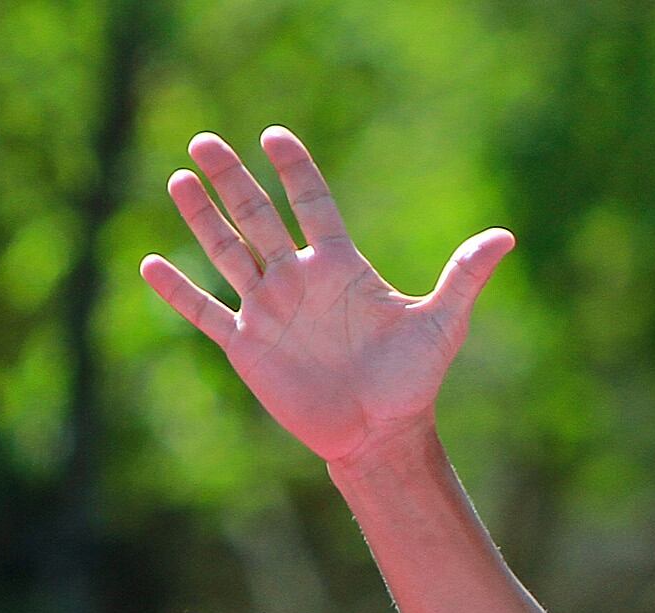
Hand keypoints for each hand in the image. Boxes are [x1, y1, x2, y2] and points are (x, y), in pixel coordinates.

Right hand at [141, 127, 509, 467]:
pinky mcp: (248, 347)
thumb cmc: (414, 380)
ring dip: (202, 220)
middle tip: (205, 141)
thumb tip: (506, 236)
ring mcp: (269, 311)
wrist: (381, 435)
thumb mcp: (442, 324)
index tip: (275, 136)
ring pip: (228, 254)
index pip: (312, 205)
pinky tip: (148, 265)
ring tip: (179, 179)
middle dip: (232, 180)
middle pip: (258, 217)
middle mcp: (299, 280)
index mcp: (340, 266)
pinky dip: (178, 293)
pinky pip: (206, 313)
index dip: (294, 171)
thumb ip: (464, 276)